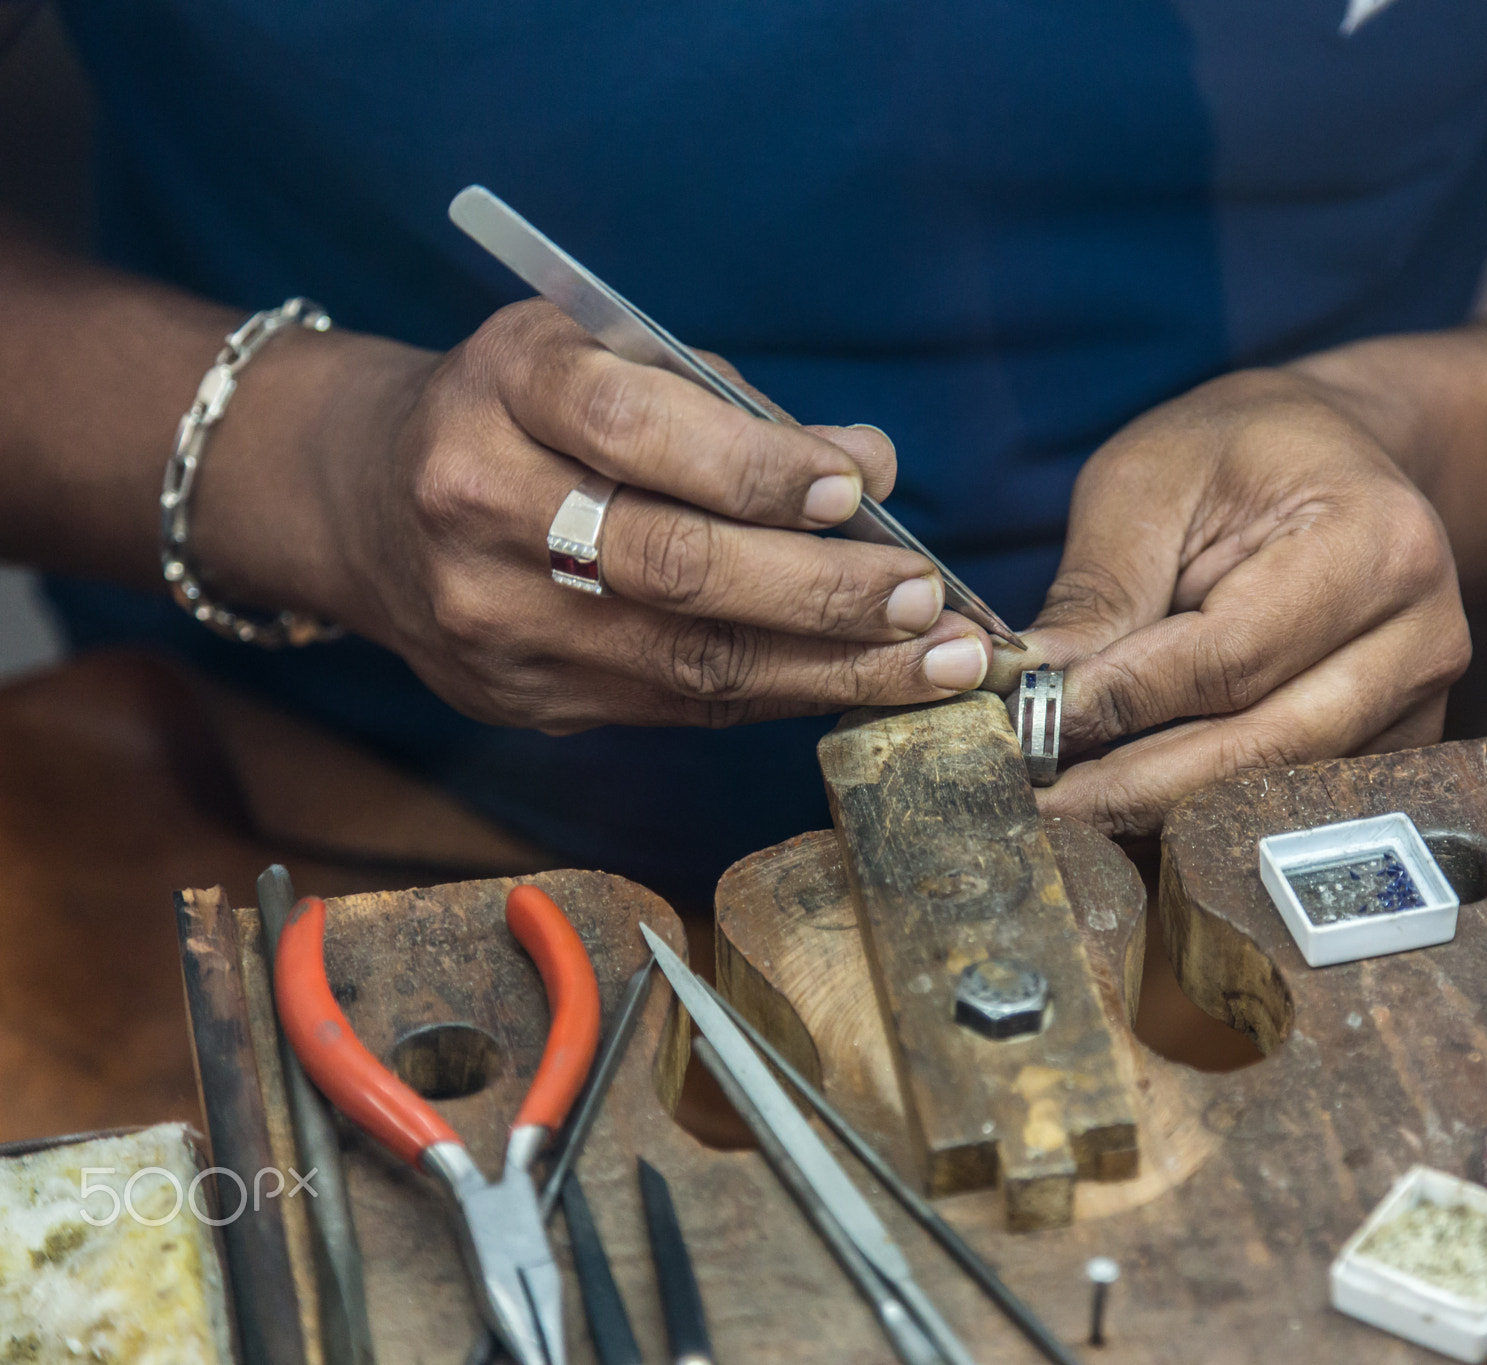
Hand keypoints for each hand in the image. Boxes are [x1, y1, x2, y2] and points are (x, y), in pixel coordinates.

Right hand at [297, 300, 992, 730]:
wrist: (363, 499)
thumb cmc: (522, 410)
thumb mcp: (601, 356)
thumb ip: (731, 406)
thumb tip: (870, 463)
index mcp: (502, 392)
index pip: (636, 430)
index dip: (754, 465)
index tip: (855, 486)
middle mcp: (480, 508)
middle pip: (673, 563)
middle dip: (821, 589)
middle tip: (925, 597)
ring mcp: (492, 620)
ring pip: (687, 661)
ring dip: (831, 666)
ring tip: (934, 663)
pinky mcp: (521, 697)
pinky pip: (675, 706)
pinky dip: (782, 695)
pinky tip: (861, 683)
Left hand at [1025, 368, 1469, 835]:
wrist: (1339, 451)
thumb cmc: (1241, 451)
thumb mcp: (1148, 482)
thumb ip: (1097, 591)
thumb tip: (1026, 687)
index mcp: (1376, 544)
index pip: (1233, 658)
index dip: (1127, 702)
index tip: (1036, 724)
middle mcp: (1422, 637)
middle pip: (1264, 749)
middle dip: (1137, 786)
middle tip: (1041, 802)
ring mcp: (1421, 702)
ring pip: (1275, 789)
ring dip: (1163, 811)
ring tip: (1071, 807)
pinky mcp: (1400, 746)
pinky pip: (1292, 800)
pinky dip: (1206, 809)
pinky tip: (1131, 802)